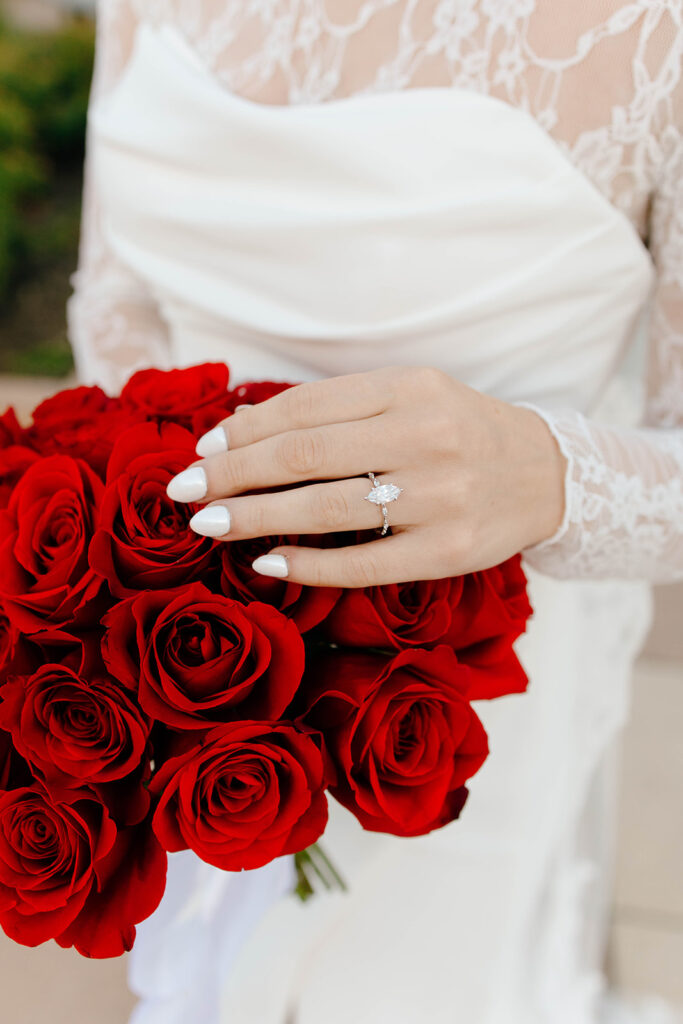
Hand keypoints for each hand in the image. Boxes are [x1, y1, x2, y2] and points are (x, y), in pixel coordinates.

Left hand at [166, 367, 565, 587]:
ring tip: (208, 524)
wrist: (544, 473)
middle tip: (183, 492)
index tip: (204, 451)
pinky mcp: (449, 551)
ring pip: (326, 509)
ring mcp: (440, 498)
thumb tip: (242, 435)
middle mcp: (426, 437)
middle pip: (305, 457)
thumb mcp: (409, 395)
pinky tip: (267, 562)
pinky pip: (364, 562)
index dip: (245, 430)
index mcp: (410, 388)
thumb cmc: (457, 430)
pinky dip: (309, 563)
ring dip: (254, 518)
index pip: (306, 408)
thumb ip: (339, 408)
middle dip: (232, 475)